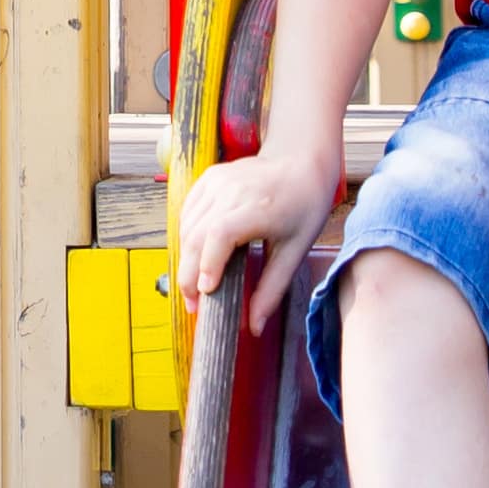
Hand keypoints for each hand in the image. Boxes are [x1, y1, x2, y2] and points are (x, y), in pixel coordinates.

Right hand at [171, 135, 343, 321]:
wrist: (300, 160)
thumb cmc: (303, 205)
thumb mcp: (296, 251)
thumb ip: (272, 290)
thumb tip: (254, 328)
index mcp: (258, 207)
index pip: (220, 235)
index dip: (208, 265)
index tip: (205, 294)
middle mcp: (232, 190)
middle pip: (195, 235)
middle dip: (188, 274)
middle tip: (192, 305)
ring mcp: (217, 181)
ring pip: (186, 226)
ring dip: (185, 259)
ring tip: (192, 287)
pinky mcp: (208, 178)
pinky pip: (187, 212)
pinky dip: (185, 237)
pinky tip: (194, 257)